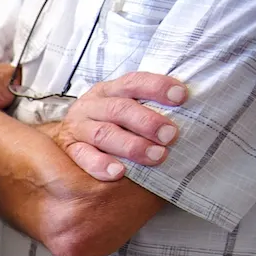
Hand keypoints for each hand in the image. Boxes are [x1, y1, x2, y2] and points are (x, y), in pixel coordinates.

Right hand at [53, 71, 187, 180]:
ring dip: (131, 145)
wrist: (61, 138)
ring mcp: (78, 127)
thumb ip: (148, 108)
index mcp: (110, 90)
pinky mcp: (69, 149)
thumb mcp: (124, 108)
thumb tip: (194, 112)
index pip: (134, 82)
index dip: (157, 87)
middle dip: (147, 122)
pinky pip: (83, 156)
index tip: (181, 97)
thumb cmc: (108, 124)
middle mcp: (92, 105)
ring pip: (103, 134)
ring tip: (155, 157)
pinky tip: (118, 172)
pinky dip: (100, 164)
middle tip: (170, 135)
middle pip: (119, 109)